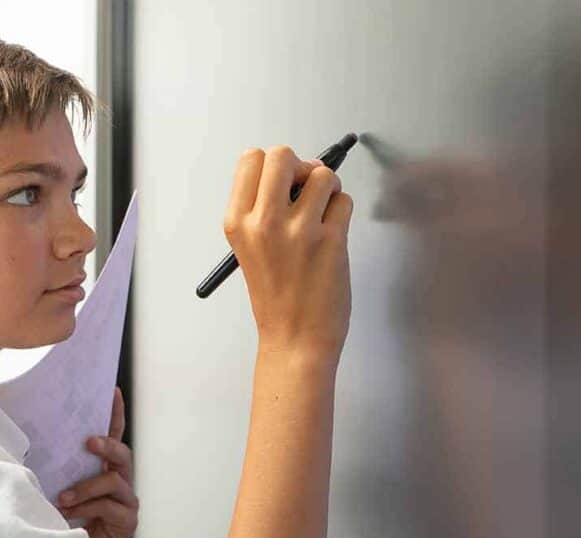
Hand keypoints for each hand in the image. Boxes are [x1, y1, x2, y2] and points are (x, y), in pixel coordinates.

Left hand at [56, 388, 137, 537]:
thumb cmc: (61, 520)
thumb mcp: (56, 487)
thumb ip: (54, 468)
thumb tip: (23, 441)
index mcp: (104, 468)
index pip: (114, 435)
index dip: (114, 414)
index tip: (112, 391)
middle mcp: (120, 481)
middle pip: (122, 453)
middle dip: (106, 445)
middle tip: (88, 441)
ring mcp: (127, 501)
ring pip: (114, 481)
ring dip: (86, 487)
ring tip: (63, 498)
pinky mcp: (127, 521)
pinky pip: (109, 507)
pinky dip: (87, 509)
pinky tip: (68, 515)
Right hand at [222, 146, 354, 359]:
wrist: (294, 339)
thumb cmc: (275, 296)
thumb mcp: (248, 248)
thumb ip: (262, 209)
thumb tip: (297, 172)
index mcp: (237, 223)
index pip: (250, 159)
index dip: (272, 165)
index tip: (282, 183)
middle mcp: (263, 223)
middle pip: (283, 155)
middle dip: (301, 166)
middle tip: (306, 190)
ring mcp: (298, 231)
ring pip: (322, 175)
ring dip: (328, 189)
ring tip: (322, 214)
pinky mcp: (330, 240)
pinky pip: (344, 200)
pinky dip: (342, 211)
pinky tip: (332, 234)